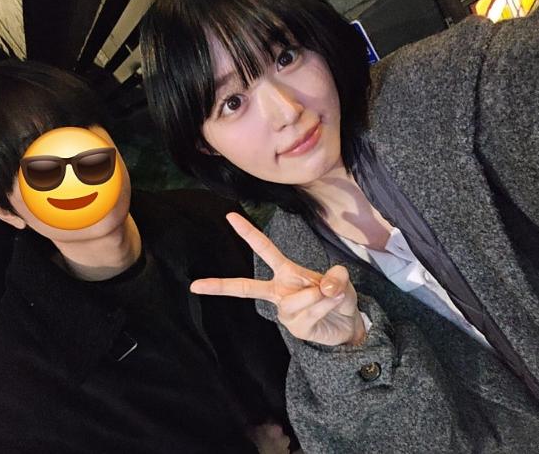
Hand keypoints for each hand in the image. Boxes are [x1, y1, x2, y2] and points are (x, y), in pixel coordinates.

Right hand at [191, 213, 365, 345]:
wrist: (348, 325)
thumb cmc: (338, 297)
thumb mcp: (341, 279)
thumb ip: (335, 277)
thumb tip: (324, 286)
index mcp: (287, 272)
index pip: (265, 249)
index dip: (248, 232)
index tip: (230, 217)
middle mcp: (281, 290)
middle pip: (248, 287)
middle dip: (222, 285)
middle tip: (196, 285)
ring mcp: (285, 311)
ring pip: (294, 300)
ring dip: (318, 296)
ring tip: (331, 296)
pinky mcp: (294, 327)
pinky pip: (308, 312)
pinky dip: (324, 307)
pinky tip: (330, 307)